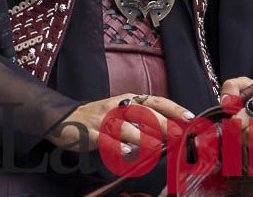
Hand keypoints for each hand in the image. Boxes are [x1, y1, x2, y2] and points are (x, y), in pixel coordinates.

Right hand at [45, 93, 194, 154]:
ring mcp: (102, 120)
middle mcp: (117, 107)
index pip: (154, 100)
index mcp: (127, 101)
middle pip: (142, 112)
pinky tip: (126, 152)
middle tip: (175, 134)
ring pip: (124, 126)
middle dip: (160, 123)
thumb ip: (143, 120)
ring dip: (141, 136)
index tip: (189, 117)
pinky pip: (104, 139)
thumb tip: (171, 130)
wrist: (63, 118)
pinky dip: (116, 146)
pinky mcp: (89, 132)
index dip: (172, 108)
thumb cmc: (99, 118)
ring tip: (155, 145)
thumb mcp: (122, 113)